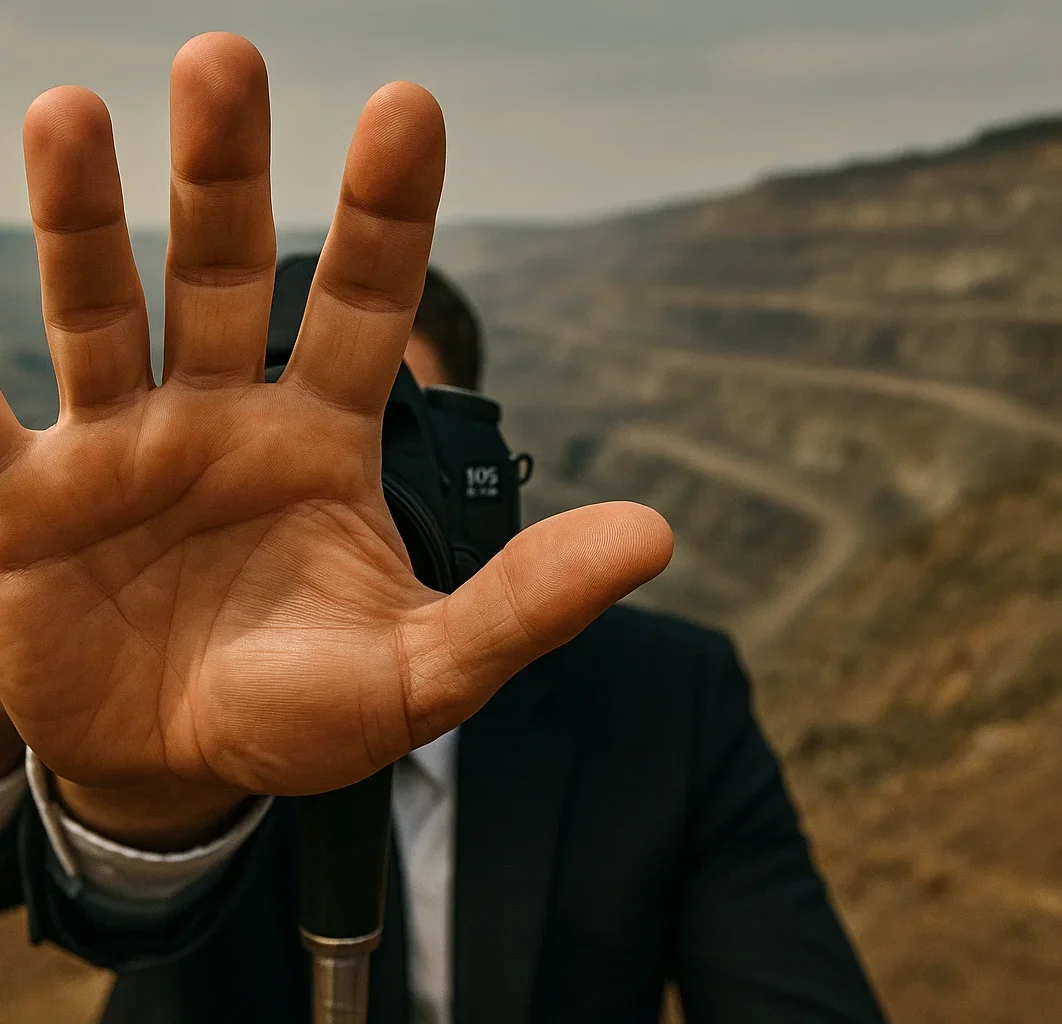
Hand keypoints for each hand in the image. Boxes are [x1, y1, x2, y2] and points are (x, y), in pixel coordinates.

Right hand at [0, 34, 671, 848]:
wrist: (185, 767)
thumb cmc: (308, 710)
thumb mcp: (426, 672)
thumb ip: (526, 604)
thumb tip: (656, 535)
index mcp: (322, 442)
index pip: (365, 307)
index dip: (387, 216)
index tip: (411, 109)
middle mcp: (222, 419)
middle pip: (224, 272)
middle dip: (224, 174)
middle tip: (227, 60)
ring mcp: (119, 449)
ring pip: (101, 311)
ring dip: (83, 219)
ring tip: (68, 111)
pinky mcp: (26, 501)